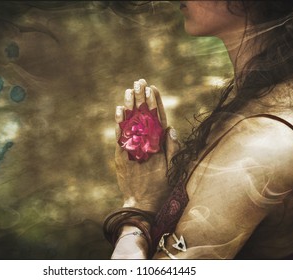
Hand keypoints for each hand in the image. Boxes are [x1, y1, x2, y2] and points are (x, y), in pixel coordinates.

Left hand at [115, 78, 179, 212]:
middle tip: (139, 81)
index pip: (156, 119)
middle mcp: (144, 144)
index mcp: (158, 146)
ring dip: (129, 105)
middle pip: (142, 117)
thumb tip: (171, 128)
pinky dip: (119, 122)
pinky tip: (119, 109)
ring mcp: (131, 149)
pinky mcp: (121, 155)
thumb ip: (172, 149)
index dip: (154, 103)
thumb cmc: (161, 188)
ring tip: (129, 89)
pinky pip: (119, 135)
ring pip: (130, 123)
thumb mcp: (174, 170)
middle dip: (141, 98)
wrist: (141, 204)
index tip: (152, 88)